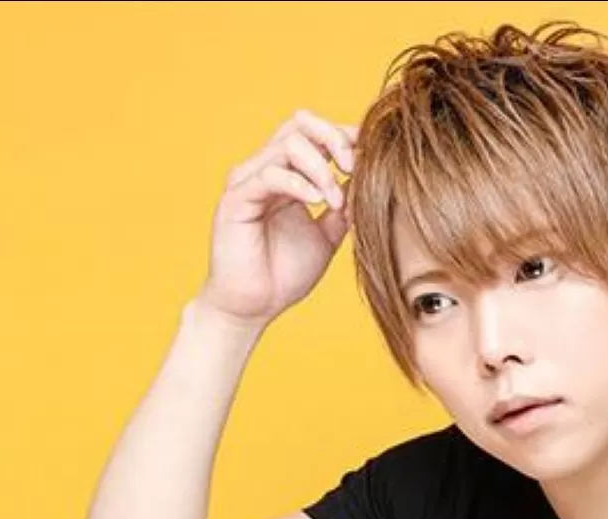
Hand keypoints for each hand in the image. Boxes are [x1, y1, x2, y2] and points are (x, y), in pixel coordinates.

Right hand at [197, 109, 358, 328]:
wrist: (253, 306)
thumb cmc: (284, 274)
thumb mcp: (327, 238)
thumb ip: (343, 211)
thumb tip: (367, 185)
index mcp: (288, 175)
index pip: (315, 134)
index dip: (345, 136)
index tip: (371, 155)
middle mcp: (266, 169)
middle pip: (301, 124)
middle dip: (334, 139)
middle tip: (354, 168)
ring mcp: (249, 180)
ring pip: (289, 144)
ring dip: (321, 169)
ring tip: (336, 201)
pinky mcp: (237, 198)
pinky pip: (270, 174)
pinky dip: (299, 183)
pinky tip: (317, 203)